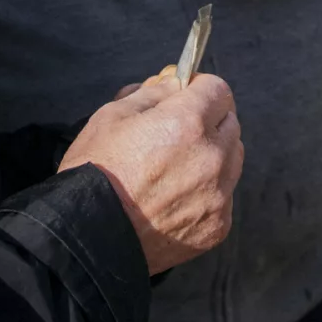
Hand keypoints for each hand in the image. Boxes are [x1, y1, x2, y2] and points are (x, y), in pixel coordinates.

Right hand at [60, 74, 243, 273]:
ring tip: (175, 169)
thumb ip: (153, 92)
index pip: (219, 89)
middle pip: (230, 123)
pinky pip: (223, 196)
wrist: (89, 238)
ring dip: (213, 155)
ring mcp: (219, 195)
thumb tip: (176, 83)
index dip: (200, 90)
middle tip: (176, 134)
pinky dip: (207, 192)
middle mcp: (212, 157)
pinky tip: (175, 199)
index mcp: (188, 123)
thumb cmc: (95, 172)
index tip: (185, 97)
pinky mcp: (217, 225)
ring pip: (232, 159)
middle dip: (208, 121)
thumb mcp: (112, 115)